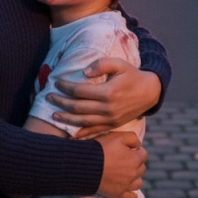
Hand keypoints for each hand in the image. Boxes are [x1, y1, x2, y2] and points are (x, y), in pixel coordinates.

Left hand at [46, 56, 160, 131]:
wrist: (149, 92)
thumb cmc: (131, 75)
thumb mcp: (119, 64)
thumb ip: (101, 64)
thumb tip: (84, 72)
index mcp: (108, 92)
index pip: (80, 90)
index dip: (66, 86)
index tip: (56, 82)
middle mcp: (108, 108)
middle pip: (78, 107)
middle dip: (61, 102)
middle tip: (48, 97)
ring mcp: (110, 119)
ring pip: (83, 121)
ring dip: (66, 119)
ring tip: (54, 115)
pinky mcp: (112, 126)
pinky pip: (94, 131)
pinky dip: (81, 134)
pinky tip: (70, 134)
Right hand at [96, 130, 146, 197]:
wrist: (86, 164)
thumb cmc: (102, 148)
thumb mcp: (117, 136)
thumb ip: (132, 138)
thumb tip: (139, 145)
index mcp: (135, 159)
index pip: (144, 154)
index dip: (136, 151)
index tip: (126, 150)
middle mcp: (134, 173)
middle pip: (142, 168)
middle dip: (135, 164)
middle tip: (123, 160)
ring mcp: (127, 185)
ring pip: (138, 183)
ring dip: (134, 178)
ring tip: (124, 174)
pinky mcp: (119, 194)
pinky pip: (132, 197)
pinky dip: (131, 193)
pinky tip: (126, 188)